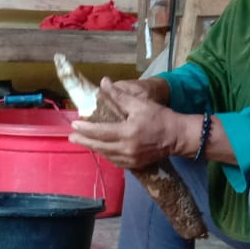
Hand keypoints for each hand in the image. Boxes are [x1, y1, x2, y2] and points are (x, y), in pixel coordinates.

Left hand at [70, 79, 193, 168]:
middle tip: (72, 137)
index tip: (74, 124)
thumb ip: (119, 95)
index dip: (86, 129)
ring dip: (94, 148)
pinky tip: (100, 148)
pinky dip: (106, 154)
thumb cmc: (160, 117)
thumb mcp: (140, 103)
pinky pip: (115, 160)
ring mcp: (131, 160)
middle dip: (84, 141)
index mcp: (127, 133)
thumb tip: (103, 83)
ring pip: (106, 155)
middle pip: (99, 147)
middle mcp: (127, 149)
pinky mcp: (135, 165)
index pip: (100, 132)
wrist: (178, 137)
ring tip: (84, 141)